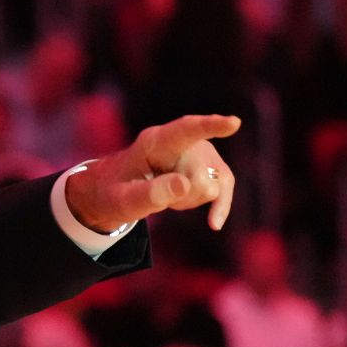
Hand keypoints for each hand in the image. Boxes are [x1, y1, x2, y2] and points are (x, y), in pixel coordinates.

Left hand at [63, 114, 241, 233]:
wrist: (114, 192)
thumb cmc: (113, 193)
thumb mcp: (122, 201)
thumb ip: (148, 194)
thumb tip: (185, 185)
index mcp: (154, 142)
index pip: (185, 131)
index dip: (209, 126)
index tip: (233, 123)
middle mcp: (180, 141)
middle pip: (201, 173)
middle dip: (184, 195)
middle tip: (154, 194)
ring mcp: (197, 151)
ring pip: (214, 182)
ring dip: (192, 200)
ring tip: (166, 196)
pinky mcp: (207, 165)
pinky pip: (224, 186)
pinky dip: (219, 205)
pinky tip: (213, 223)